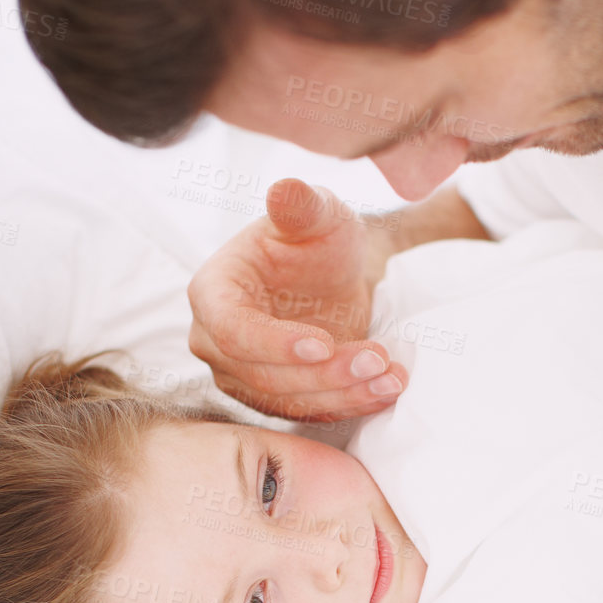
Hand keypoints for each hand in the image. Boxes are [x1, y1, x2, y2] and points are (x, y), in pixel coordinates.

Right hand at [187, 178, 406, 423]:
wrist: (331, 275)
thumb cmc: (315, 238)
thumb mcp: (317, 214)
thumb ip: (301, 205)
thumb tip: (286, 189)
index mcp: (212, 292)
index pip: (232, 329)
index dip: (275, 343)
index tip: (324, 344)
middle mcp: (216, 340)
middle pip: (261, 375)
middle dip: (323, 373)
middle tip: (376, 359)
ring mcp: (242, 374)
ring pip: (288, 401)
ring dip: (343, 393)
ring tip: (390, 376)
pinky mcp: (275, 397)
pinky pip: (309, 412)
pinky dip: (351, 405)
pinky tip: (387, 389)